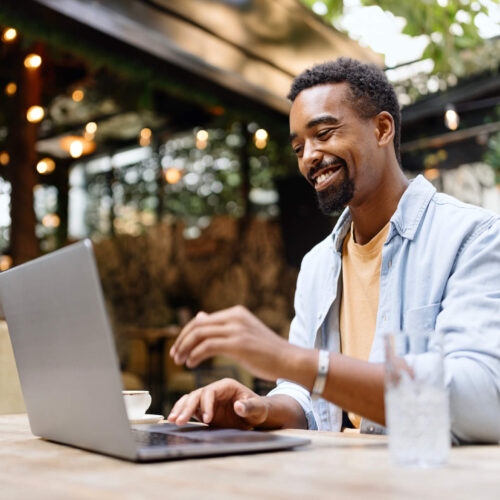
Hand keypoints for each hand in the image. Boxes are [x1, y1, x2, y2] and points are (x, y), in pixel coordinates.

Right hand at [166, 378, 268, 428]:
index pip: (210, 391)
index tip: (207, 419)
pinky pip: (190, 407)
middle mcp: (215, 390)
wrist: (256, 414)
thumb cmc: (258, 409)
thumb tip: (238, 406)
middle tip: (180, 421)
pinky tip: (174, 419)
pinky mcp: (204, 409)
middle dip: (188, 407)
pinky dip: (181, 411)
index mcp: (227, 386)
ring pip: (190, 399)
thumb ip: (249, 407)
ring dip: (181, 409)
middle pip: (197, 394)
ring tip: (173, 420)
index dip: (206, 404)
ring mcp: (209, 399)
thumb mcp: (258, 408)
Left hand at [169, 306, 290, 380]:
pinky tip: (192, 364)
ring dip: (185, 349)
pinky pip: (207, 347)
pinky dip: (195, 355)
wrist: (289, 360)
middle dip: (182, 341)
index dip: (186, 333)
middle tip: (175, 356)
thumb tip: (200, 316)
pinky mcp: (237, 344)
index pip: (202, 320)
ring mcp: (236, 329)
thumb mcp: (243, 333)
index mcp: (236, 312)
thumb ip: (222, 326)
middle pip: (197, 325)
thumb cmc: (267, 351)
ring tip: (180, 362)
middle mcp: (235, 316)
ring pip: (199, 335)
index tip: (179, 348)